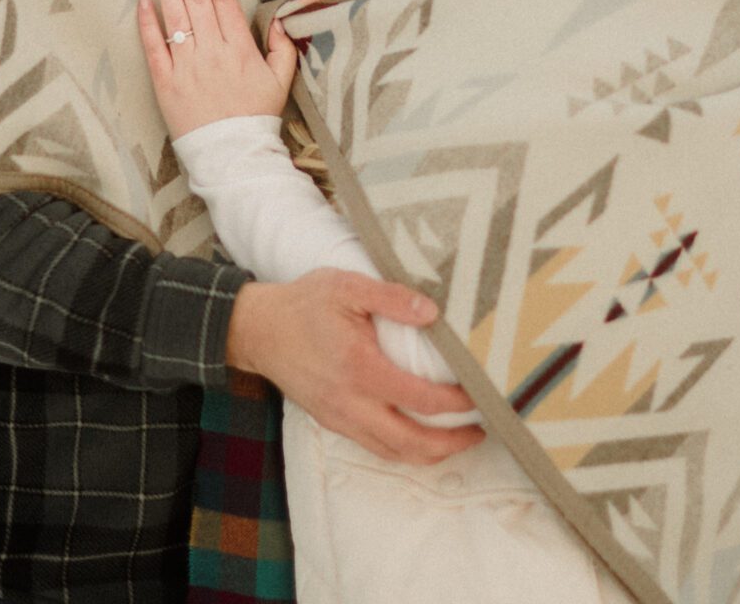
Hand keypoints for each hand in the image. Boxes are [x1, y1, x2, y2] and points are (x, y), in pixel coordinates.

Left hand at [137, 0, 296, 136]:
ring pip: (176, 19)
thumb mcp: (281, 82)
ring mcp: (187, 67)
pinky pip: (154, 48)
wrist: (232, 155)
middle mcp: (212, 52)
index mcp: (240, 49)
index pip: (224, 1)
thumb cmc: (256, 117)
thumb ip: (282, 50)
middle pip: (197, 1)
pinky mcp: (166, 83)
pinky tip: (144, 2)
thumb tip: (281, 22)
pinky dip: (148, 24)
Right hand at [226, 268, 483, 464]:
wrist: (257, 330)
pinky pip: (375, 447)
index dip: (458, 403)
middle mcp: (351, 403)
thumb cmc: (303, 305)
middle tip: (482, 431)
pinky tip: (420, 435)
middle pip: (413, 443)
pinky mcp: (333, 422)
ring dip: (431, 453)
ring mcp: (340, 418)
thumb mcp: (345, 286)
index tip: (481, 394)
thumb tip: (433, 312)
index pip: (422, 399)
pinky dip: (404, 449)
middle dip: (453, 443)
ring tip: (459, 439)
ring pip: (394, 453)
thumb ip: (391, 297)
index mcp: (360, 368)